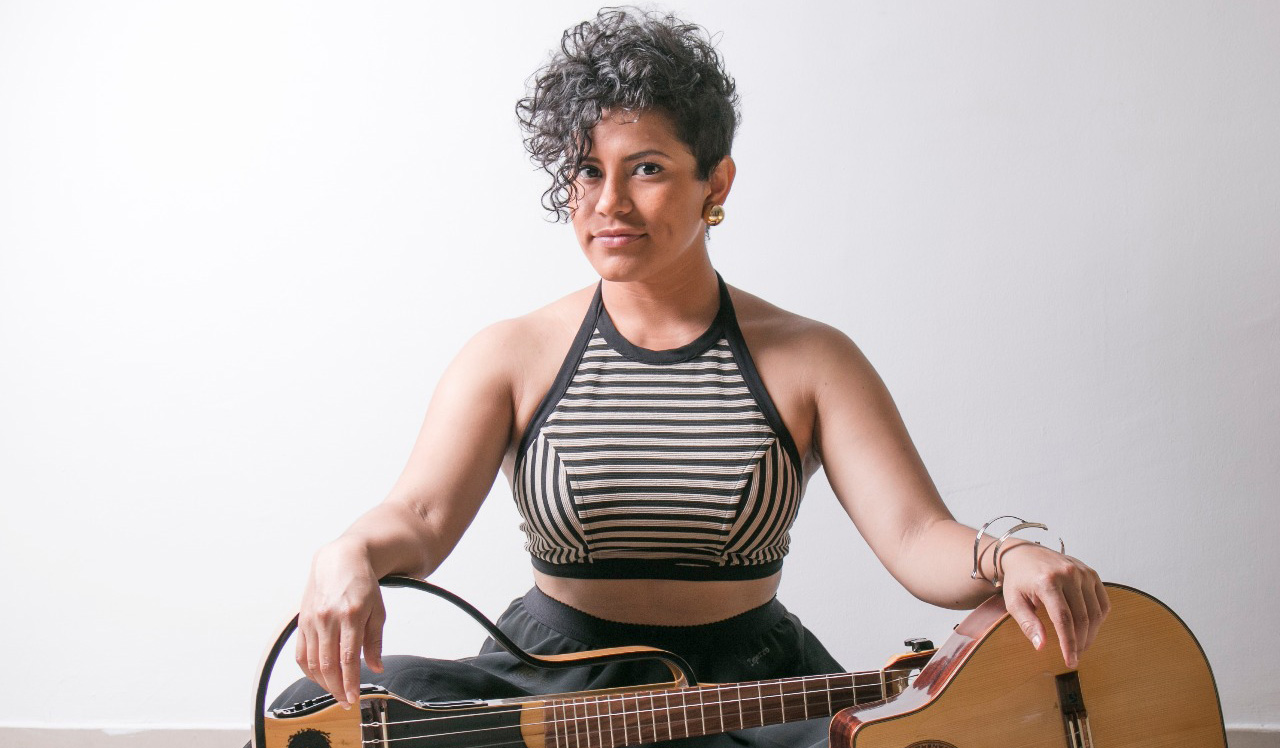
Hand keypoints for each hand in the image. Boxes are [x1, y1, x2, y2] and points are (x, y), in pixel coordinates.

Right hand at [295, 541, 386, 708]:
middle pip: (328, 664)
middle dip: (337, 688)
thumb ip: (375, 641)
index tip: (354, 698)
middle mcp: (328, 618)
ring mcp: (312, 620)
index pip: (348, 658)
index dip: (350, 682)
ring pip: (312, 662)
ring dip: (323, 683)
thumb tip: (375, 667)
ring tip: (335, 692)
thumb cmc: (362, 584)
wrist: (340, 560)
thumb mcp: (378, 610)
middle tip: (346, 701)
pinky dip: (309, 670)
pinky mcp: (302, 622)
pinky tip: (319, 678)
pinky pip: (301, 653)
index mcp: (351, 615)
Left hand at [997, 543, 1108, 667]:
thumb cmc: (1017, 581)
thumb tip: (1041, 646)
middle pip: (1082, 617)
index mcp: (1047, 581)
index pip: (1063, 619)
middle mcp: (1068, 574)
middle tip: (1075, 656)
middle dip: (1081, 642)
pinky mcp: (1091, 573)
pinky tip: (1088, 628)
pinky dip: (1098, 619)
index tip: (1070, 661)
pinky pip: (1102, 602)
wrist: (1023, 554)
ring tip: (1081, 645)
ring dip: (1091, 634)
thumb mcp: (1014, 602)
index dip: (1069, 643)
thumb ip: (1027, 624)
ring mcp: (1082, 572)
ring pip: (1095, 612)